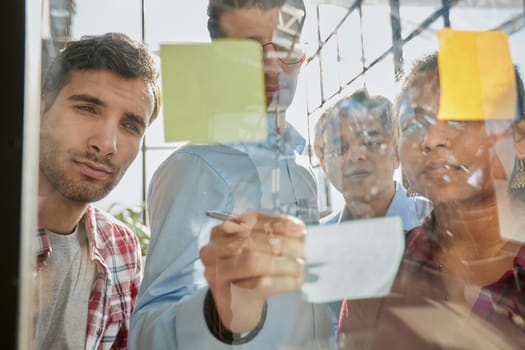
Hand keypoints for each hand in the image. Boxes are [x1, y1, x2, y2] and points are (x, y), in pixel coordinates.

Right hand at [199, 211, 304, 332]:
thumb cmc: (249, 270)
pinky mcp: (224, 294)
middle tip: (305, 251)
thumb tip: (298, 228)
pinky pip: (257, 284)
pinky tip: (295, 280)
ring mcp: (215, 272)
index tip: (300, 228)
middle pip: (251, 241)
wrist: (237, 303)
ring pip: (253, 262)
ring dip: (284, 264)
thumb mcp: (258, 247)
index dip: (276, 223)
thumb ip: (274, 234)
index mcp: (221, 231)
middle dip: (283, 244)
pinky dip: (281, 281)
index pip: (250, 220)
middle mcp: (213, 249)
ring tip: (301, 266)